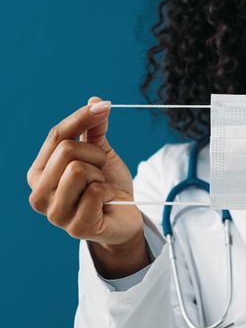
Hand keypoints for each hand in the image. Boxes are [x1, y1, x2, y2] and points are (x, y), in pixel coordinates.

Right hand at [27, 97, 147, 276]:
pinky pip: (96, 192)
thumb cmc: (107, 185)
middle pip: (67, 150)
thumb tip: (96, 101)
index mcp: (39, 172)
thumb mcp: (101, 154)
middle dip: (95, 155)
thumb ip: (94, 129)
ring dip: (101, 175)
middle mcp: (39, 193)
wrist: (125, 218)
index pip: (56, 135)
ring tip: (101, 188)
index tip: (104, 107)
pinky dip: (108, 192)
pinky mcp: (75, 227)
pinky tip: (106, 202)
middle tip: (102, 171)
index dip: (81, 118)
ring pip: (79, 170)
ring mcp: (55, 213)